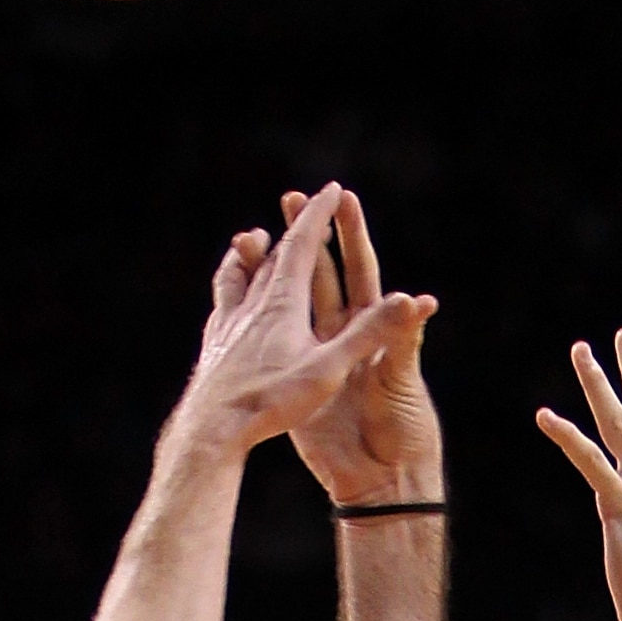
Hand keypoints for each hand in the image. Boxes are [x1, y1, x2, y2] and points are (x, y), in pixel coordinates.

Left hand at [170, 182, 431, 463]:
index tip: (332, 189)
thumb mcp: (328, 370)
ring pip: (238, 276)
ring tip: (250, 242)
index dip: (319, 214)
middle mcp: (251, 304)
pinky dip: (230, 290)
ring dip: (250, 254)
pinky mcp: (214, 347)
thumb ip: (367, 333)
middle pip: (272, 254)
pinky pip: (222, 307)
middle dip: (292, 228)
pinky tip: (228, 305)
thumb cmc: (272, 402)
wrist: (211, 431)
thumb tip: (410, 300)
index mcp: (282, 301)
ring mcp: (227, 325)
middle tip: (301, 206)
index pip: (302, 244)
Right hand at [276, 188, 441, 507]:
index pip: (360, 269)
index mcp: (373, 326)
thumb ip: (402, 340)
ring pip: (293, 301)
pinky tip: (237, 293)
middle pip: (322, 275)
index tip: (341, 197)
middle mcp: (344, 333)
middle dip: (307, 236)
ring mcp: (316, 355)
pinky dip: (257, 316)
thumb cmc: (404, 428)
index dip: (351, 235)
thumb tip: (420, 302)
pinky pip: (275, 341)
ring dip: (274, 269)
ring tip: (250, 238)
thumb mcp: (402, 380)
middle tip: (290, 199)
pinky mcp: (297, 381)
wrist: (380, 477)